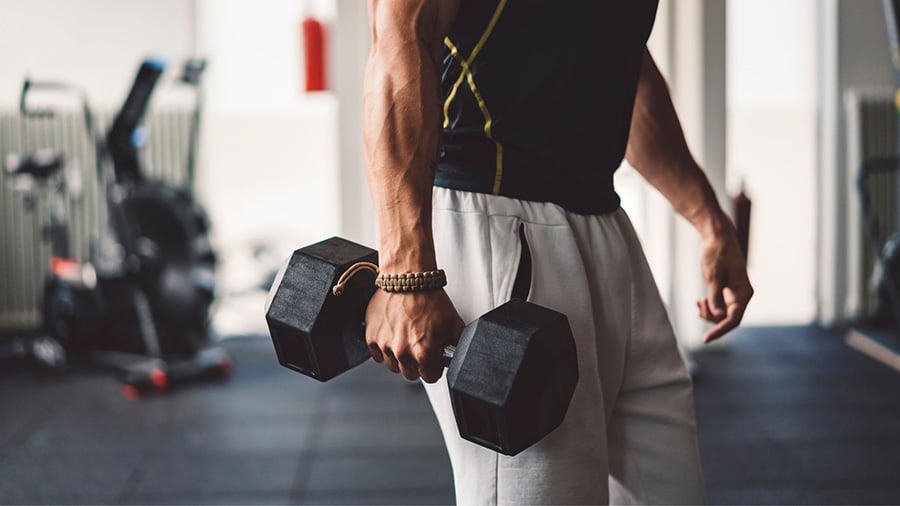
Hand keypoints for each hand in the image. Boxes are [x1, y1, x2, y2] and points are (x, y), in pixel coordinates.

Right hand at [365, 288, 464, 382]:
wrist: (409, 278)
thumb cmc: (429, 297)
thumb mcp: (454, 323)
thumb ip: (457, 345)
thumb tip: (460, 355)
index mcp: (423, 353)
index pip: (430, 377)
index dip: (434, 367)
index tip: (433, 358)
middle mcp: (402, 352)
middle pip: (410, 374)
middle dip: (417, 364)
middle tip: (420, 346)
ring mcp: (384, 345)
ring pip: (393, 365)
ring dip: (400, 357)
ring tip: (406, 338)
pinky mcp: (372, 336)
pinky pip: (377, 354)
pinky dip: (385, 347)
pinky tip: (394, 334)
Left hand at [696, 221, 753, 342]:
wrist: (717, 237)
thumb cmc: (716, 254)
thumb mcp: (713, 276)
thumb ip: (715, 296)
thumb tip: (718, 316)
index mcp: (744, 293)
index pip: (734, 319)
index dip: (720, 330)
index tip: (705, 339)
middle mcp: (742, 295)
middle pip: (727, 319)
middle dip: (712, 318)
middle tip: (699, 305)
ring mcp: (734, 294)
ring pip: (722, 315)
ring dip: (709, 313)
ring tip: (699, 302)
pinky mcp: (726, 291)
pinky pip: (719, 307)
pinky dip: (709, 307)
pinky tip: (700, 302)